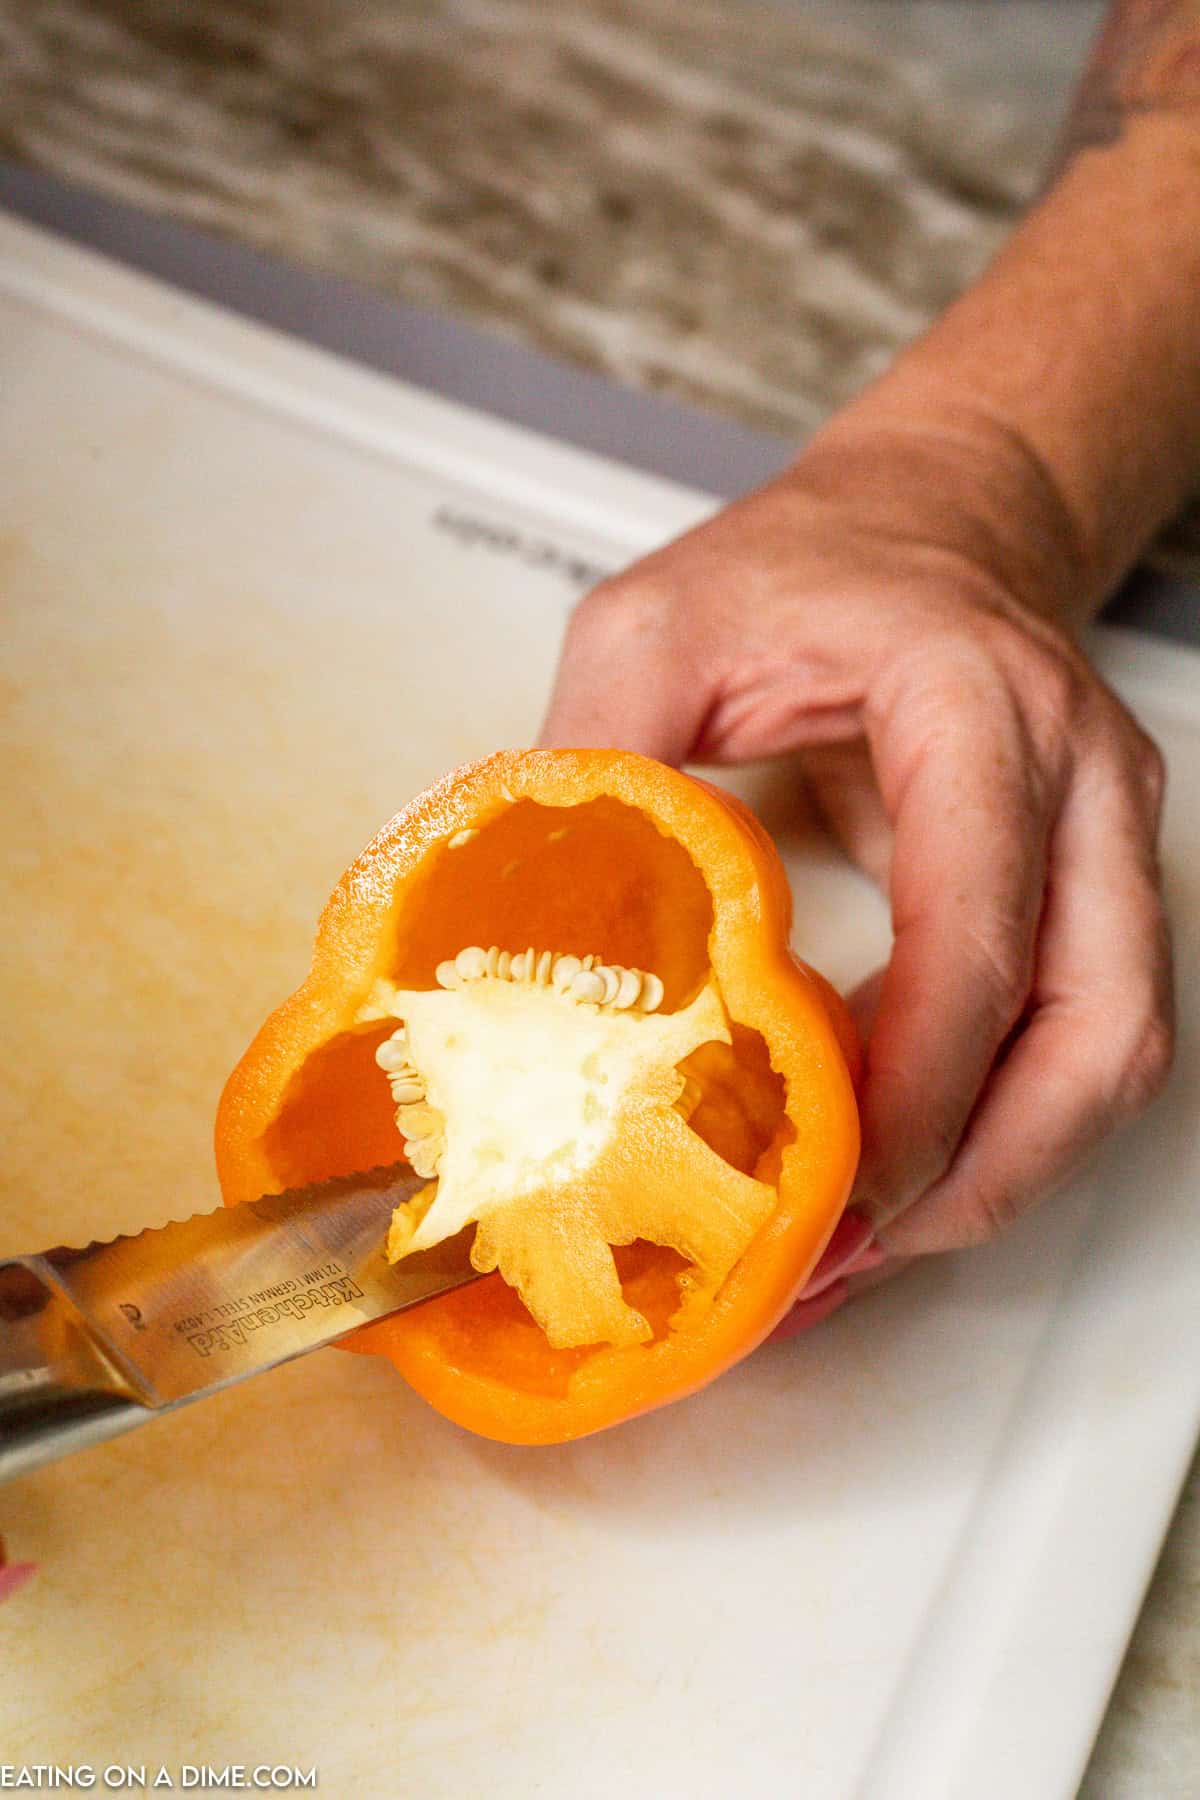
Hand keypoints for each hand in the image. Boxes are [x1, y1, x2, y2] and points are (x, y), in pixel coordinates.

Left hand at [539, 418, 1173, 1311]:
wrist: (927, 525)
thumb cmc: (808, 565)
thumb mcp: (655, 625)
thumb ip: (596, 759)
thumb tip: (531, 939)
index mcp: (980, 708)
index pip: (983, 927)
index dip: (920, 1081)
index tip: (836, 1186)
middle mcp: (1080, 785)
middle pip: (1097, 1030)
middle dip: (976, 1175)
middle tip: (840, 1258)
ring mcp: (1105, 845)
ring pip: (1106, 1060)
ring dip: (992, 1177)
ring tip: (853, 1251)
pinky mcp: (1089, 894)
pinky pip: (1071, 1043)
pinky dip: (991, 1132)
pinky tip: (888, 1180)